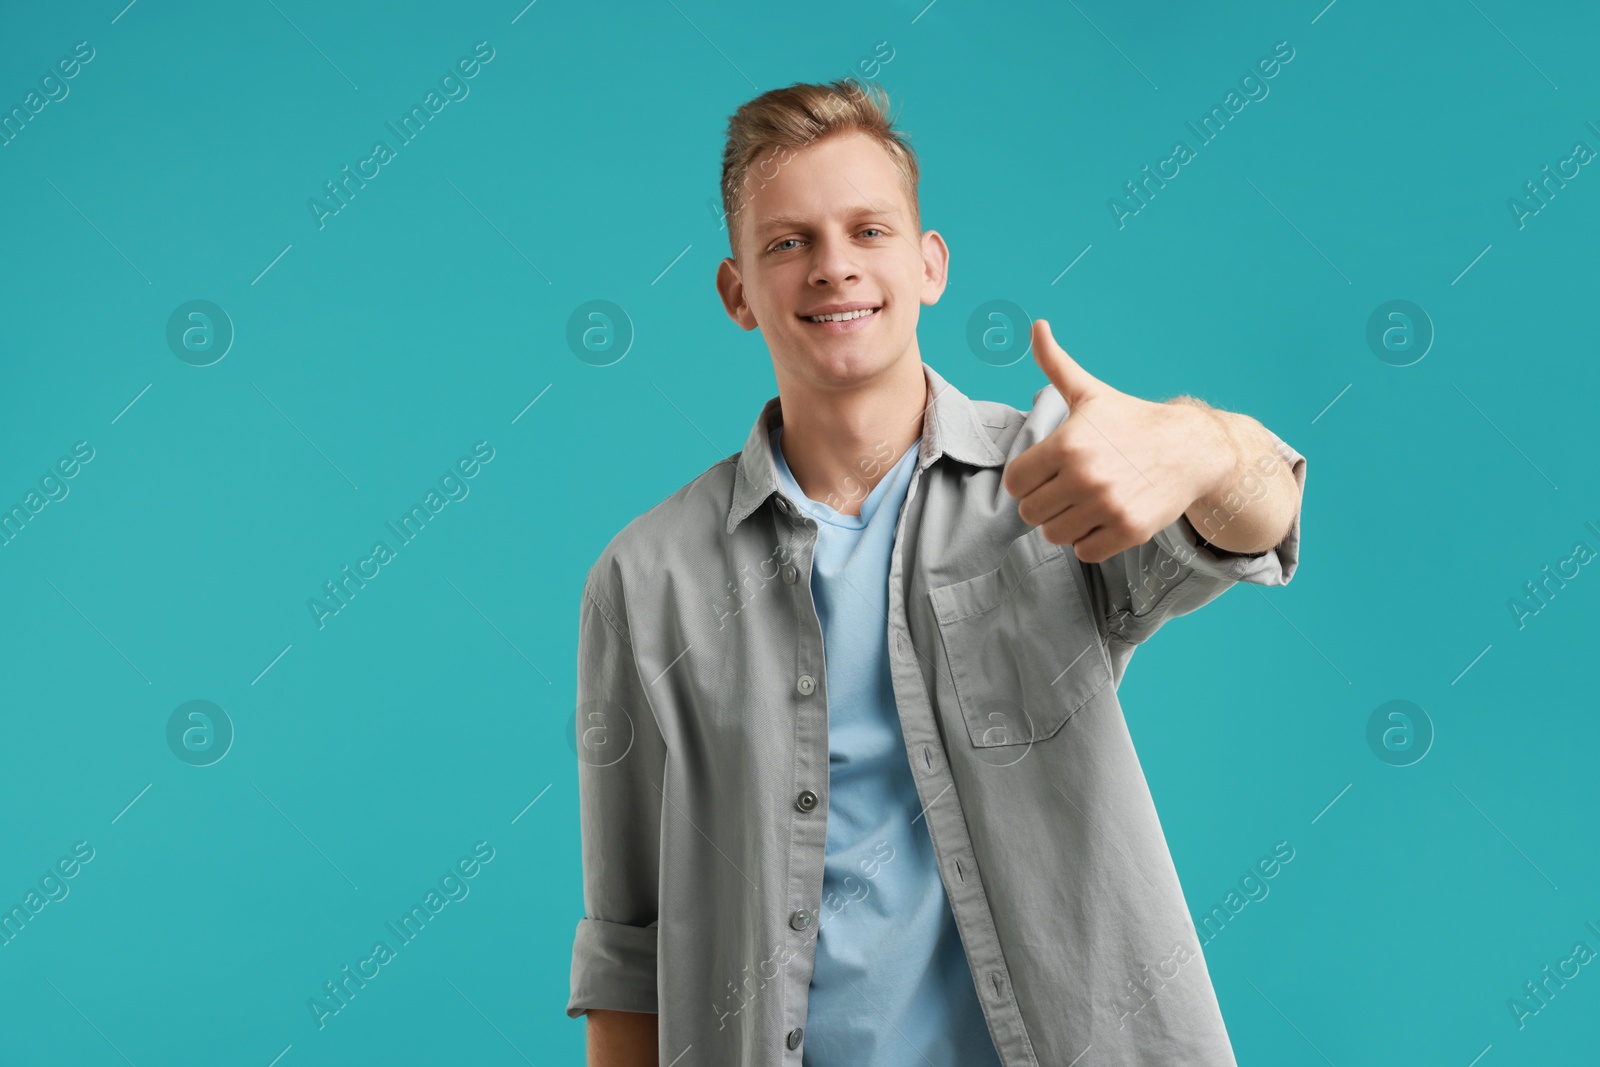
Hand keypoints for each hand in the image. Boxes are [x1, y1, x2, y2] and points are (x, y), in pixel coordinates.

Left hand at [1001, 319, 1230, 563]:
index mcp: (1067, 444)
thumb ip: (1055, 364)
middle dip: (1044, 502)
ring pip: (1054, 535)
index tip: (1046, 471)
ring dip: (1065, 523)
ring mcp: (1107, 506)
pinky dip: (1089, 541)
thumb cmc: (1131, 420)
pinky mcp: (1128, 531)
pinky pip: (1084, 552)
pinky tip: (1103, 517)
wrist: (1192, 449)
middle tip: (1067, 488)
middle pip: (1030, 512)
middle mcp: (1084, 477)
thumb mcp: (1090, 392)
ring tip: (1084, 503)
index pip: (1015, 482)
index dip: (1026, 479)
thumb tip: (1036, 325)